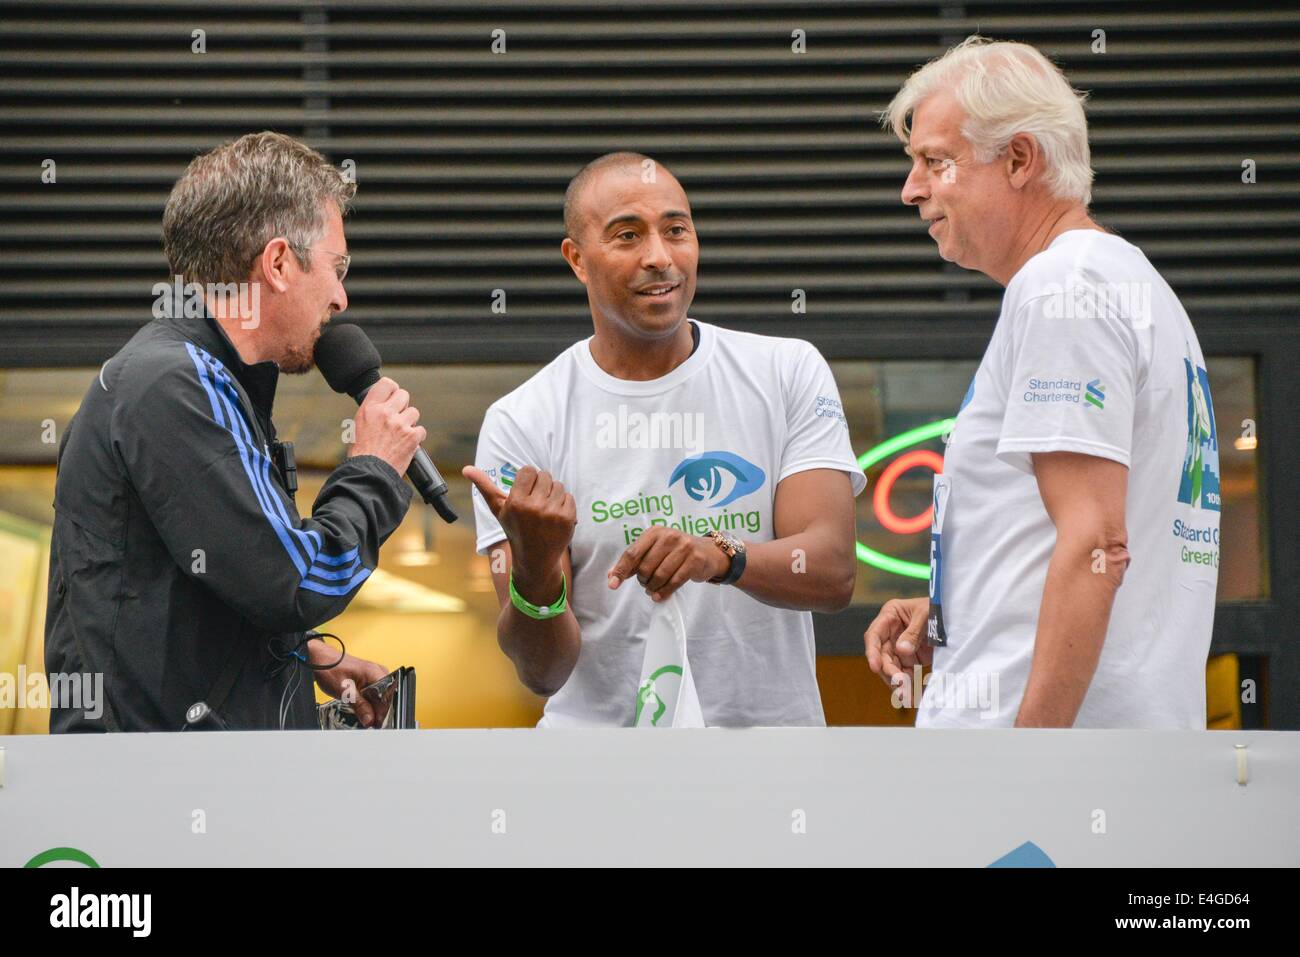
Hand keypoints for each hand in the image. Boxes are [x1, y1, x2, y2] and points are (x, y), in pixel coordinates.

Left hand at [310, 641, 389, 727]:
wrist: (320, 660)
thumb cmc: (330, 668)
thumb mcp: (344, 691)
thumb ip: (360, 706)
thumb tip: (370, 720)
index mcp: (376, 673)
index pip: (388, 697)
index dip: (383, 712)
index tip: (376, 724)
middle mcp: (378, 673)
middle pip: (386, 698)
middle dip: (378, 712)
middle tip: (368, 724)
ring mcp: (374, 676)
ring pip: (380, 697)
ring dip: (373, 709)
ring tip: (364, 717)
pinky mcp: (369, 680)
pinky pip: (374, 695)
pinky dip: (368, 703)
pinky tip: (362, 710)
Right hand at [349, 376, 426, 474]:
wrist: (369, 473)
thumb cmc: (362, 454)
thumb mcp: (358, 426)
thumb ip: (372, 412)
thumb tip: (383, 405)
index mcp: (369, 408)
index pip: (386, 384)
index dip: (392, 390)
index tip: (393, 397)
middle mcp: (385, 413)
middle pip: (404, 395)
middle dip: (403, 406)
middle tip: (398, 418)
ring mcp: (400, 424)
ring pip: (414, 412)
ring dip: (410, 422)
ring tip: (400, 434)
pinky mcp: (412, 436)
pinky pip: (421, 430)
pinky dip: (416, 438)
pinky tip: (407, 445)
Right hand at [462, 465, 575, 580]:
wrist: (535, 558)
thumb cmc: (515, 529)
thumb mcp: (498, 509)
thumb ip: (485, 487)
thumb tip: (466, 469)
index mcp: (516, 502)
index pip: (529, 470)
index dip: (528, 479)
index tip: (526, 491)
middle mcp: (534, 507)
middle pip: (545, 475)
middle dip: (541, 486)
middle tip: (536, 502)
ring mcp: (552, 513)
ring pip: (558, 485)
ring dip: (553, 494)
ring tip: (545, 510)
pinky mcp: (567, 518)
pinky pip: (569, 497)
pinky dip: (563, 504)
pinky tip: (554, 517)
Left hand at [606, 527, 730, 601]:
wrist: (708, 552)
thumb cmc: (675, 553)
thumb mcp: (654, 551)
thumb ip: (633, 563)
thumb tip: (611, 576)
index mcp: (654, 532)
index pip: (632, 553)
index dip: (621, 570)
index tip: (612, 585)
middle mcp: (668, 536)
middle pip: (645, 567)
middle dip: (642, 580)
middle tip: (646, 583)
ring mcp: (684, 547)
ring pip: (659, 576)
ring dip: (653, 587)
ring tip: (652, 589)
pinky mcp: (694, 560)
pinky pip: (674, 582)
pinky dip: (664, 592)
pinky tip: (659, 596)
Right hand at [864, 597, 931, 704]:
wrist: (958, 615)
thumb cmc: (939, 606)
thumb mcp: (927, 614)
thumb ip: (914, 632)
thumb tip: (901, 650)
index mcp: (890, 616)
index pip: (874, 636)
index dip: (872, 652)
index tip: (875, 667)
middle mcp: (891, 633)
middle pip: (883, 656)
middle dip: (890, 672)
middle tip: (901, 687)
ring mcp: (900, 647)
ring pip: (893, 668)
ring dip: (899, 683)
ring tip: (907, 698)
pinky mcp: (911, 658)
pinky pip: (907, 674)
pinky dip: (910, 685)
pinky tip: (915, 697)